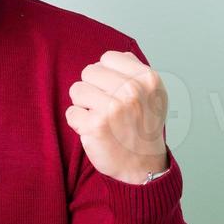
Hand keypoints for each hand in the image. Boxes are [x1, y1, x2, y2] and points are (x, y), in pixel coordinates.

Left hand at [65, 50, 168, 184]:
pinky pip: (71, 113)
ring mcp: (113, 107)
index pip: (107, 58)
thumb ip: (133, 71)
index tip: (114, 92)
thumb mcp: (152, 94)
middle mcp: (132, 90)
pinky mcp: (95, 125)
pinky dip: (79, 124)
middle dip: (92, 89)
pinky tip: (95, 132)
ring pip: (76, 90)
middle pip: (89, 72)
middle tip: (106, 108)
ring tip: (101, 118)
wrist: (142, 166)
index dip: (105, 76)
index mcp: (147, 78)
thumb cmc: (143, 128)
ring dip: (84, 106)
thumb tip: (110, 58)